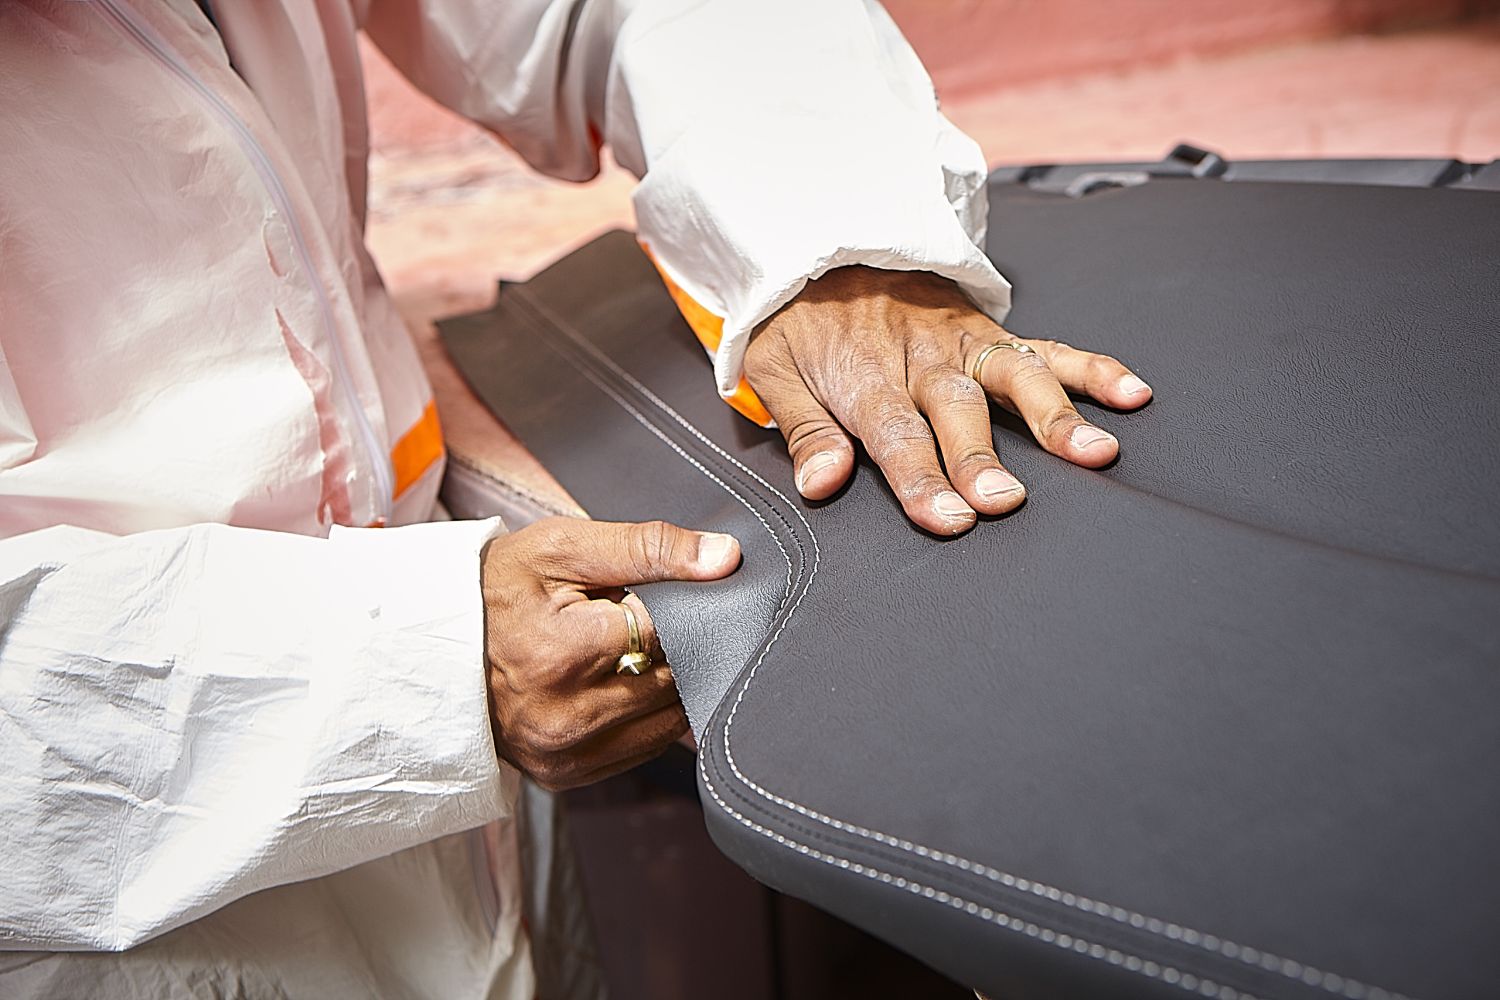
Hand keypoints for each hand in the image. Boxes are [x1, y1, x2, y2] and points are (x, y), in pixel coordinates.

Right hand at [481, 517, 739, 788]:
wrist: (436, 646)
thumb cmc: (496, 588)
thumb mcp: (564, 547)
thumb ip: (648, 548)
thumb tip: (725, 558)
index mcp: (564, 655)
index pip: (672, 634)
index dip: (679, 607)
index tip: (666, 592)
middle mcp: (567, 718)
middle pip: (675, 681)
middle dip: (674, 646)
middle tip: (637, 618)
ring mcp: (566, 755)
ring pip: (668, 721)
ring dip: (664, 683)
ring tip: (625, 650)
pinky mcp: (568, 776)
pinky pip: (643, 749)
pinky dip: (644, 716)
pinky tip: (616, 683)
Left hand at [743, 266, 1151, 534]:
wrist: (822, 244)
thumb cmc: (801, 320)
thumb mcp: (774, 371)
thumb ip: (803, 431)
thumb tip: (821, 481)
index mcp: (865, 377)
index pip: (894, 436)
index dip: (919, 479)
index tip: (945, 517)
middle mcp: (921, 359)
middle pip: (957, 412)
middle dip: (982, 457)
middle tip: (1003, 500)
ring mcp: (962, 343)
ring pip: (1015, 376)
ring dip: (1055, 415)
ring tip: (1092, 452)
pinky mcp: (989, 331)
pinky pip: (1047, 348)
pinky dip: (1092, 368)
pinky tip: (1131, 392)